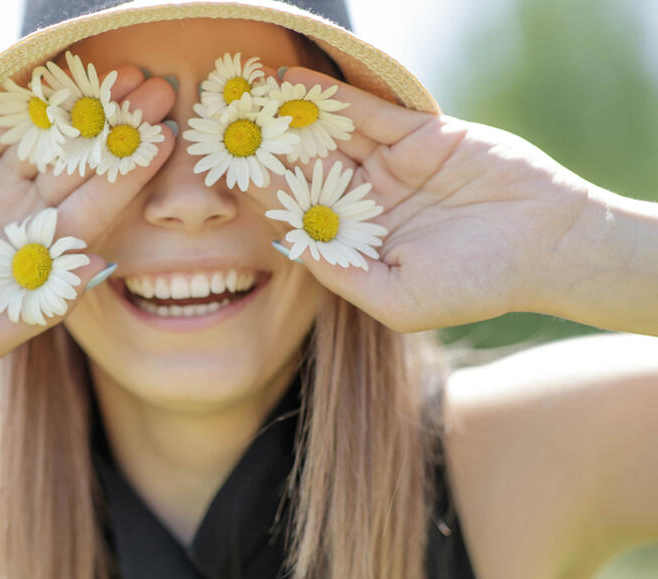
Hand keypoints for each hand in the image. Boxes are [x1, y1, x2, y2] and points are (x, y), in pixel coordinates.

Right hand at [0, 67, 175, 361]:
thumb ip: (43, 304)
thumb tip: (101, 267)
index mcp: (40, 252)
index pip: (94, 209)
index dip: (129, 176)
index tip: (163, 142)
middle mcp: (23, 212)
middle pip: (81, 166)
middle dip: (120, 130)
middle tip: (162, 91)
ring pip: (44, 137)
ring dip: (82, 106)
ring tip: (125, 73)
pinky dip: (21, 97)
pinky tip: (58, 70)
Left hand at [257, 66, 592, 332]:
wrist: (549, 245)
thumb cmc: (475, 285)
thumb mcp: (396, 299)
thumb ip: (339, 273)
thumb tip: (286, 243)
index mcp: (359, 244)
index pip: (301, 216)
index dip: (266, 198)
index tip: (226, 180)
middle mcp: (369, 203)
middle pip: (307, 172)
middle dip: (269, 153)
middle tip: (224, 130)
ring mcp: (392, 167)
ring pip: (330, 138)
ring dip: (290, 120)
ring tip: (248, 101)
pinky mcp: (418, 136)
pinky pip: (365, 112)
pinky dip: (329, 97)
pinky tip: (292, 84)